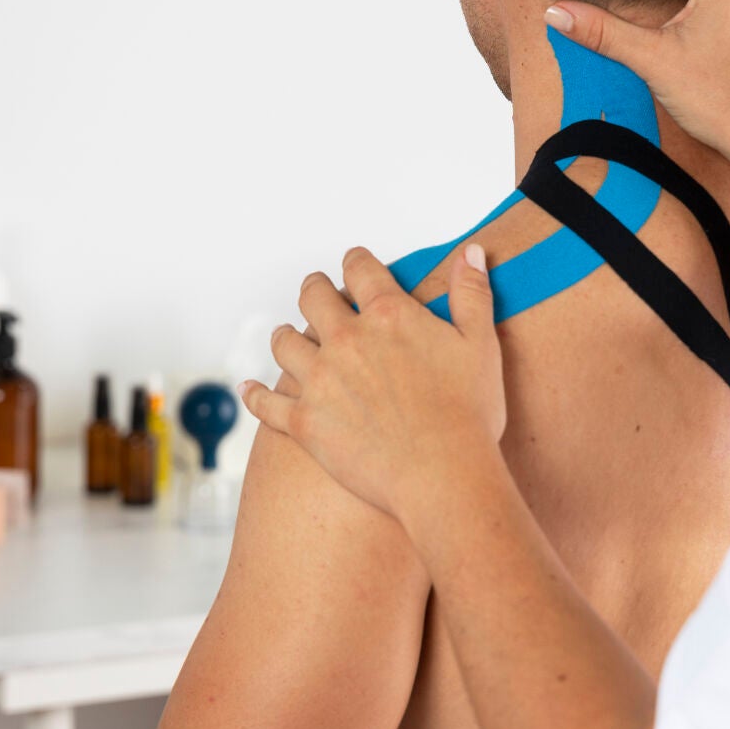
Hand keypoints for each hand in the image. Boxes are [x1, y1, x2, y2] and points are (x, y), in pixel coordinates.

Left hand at [241, 244, 506, 522]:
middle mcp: (345, 340)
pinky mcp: (304, 422)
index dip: (357, 262)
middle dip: (315, 290)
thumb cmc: (466, 414)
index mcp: (388, 315)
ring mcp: (320, 381)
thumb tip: (471, 254)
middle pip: (314, 298)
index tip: (355, 263)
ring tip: (288, 336)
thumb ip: (472, 294)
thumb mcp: (480, 345)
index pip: (361, 269)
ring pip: (284, 343)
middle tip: (318, 292)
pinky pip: (267, 403)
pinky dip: (255, 395)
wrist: (442, 474)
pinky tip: (249, 389)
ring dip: (285, 335)